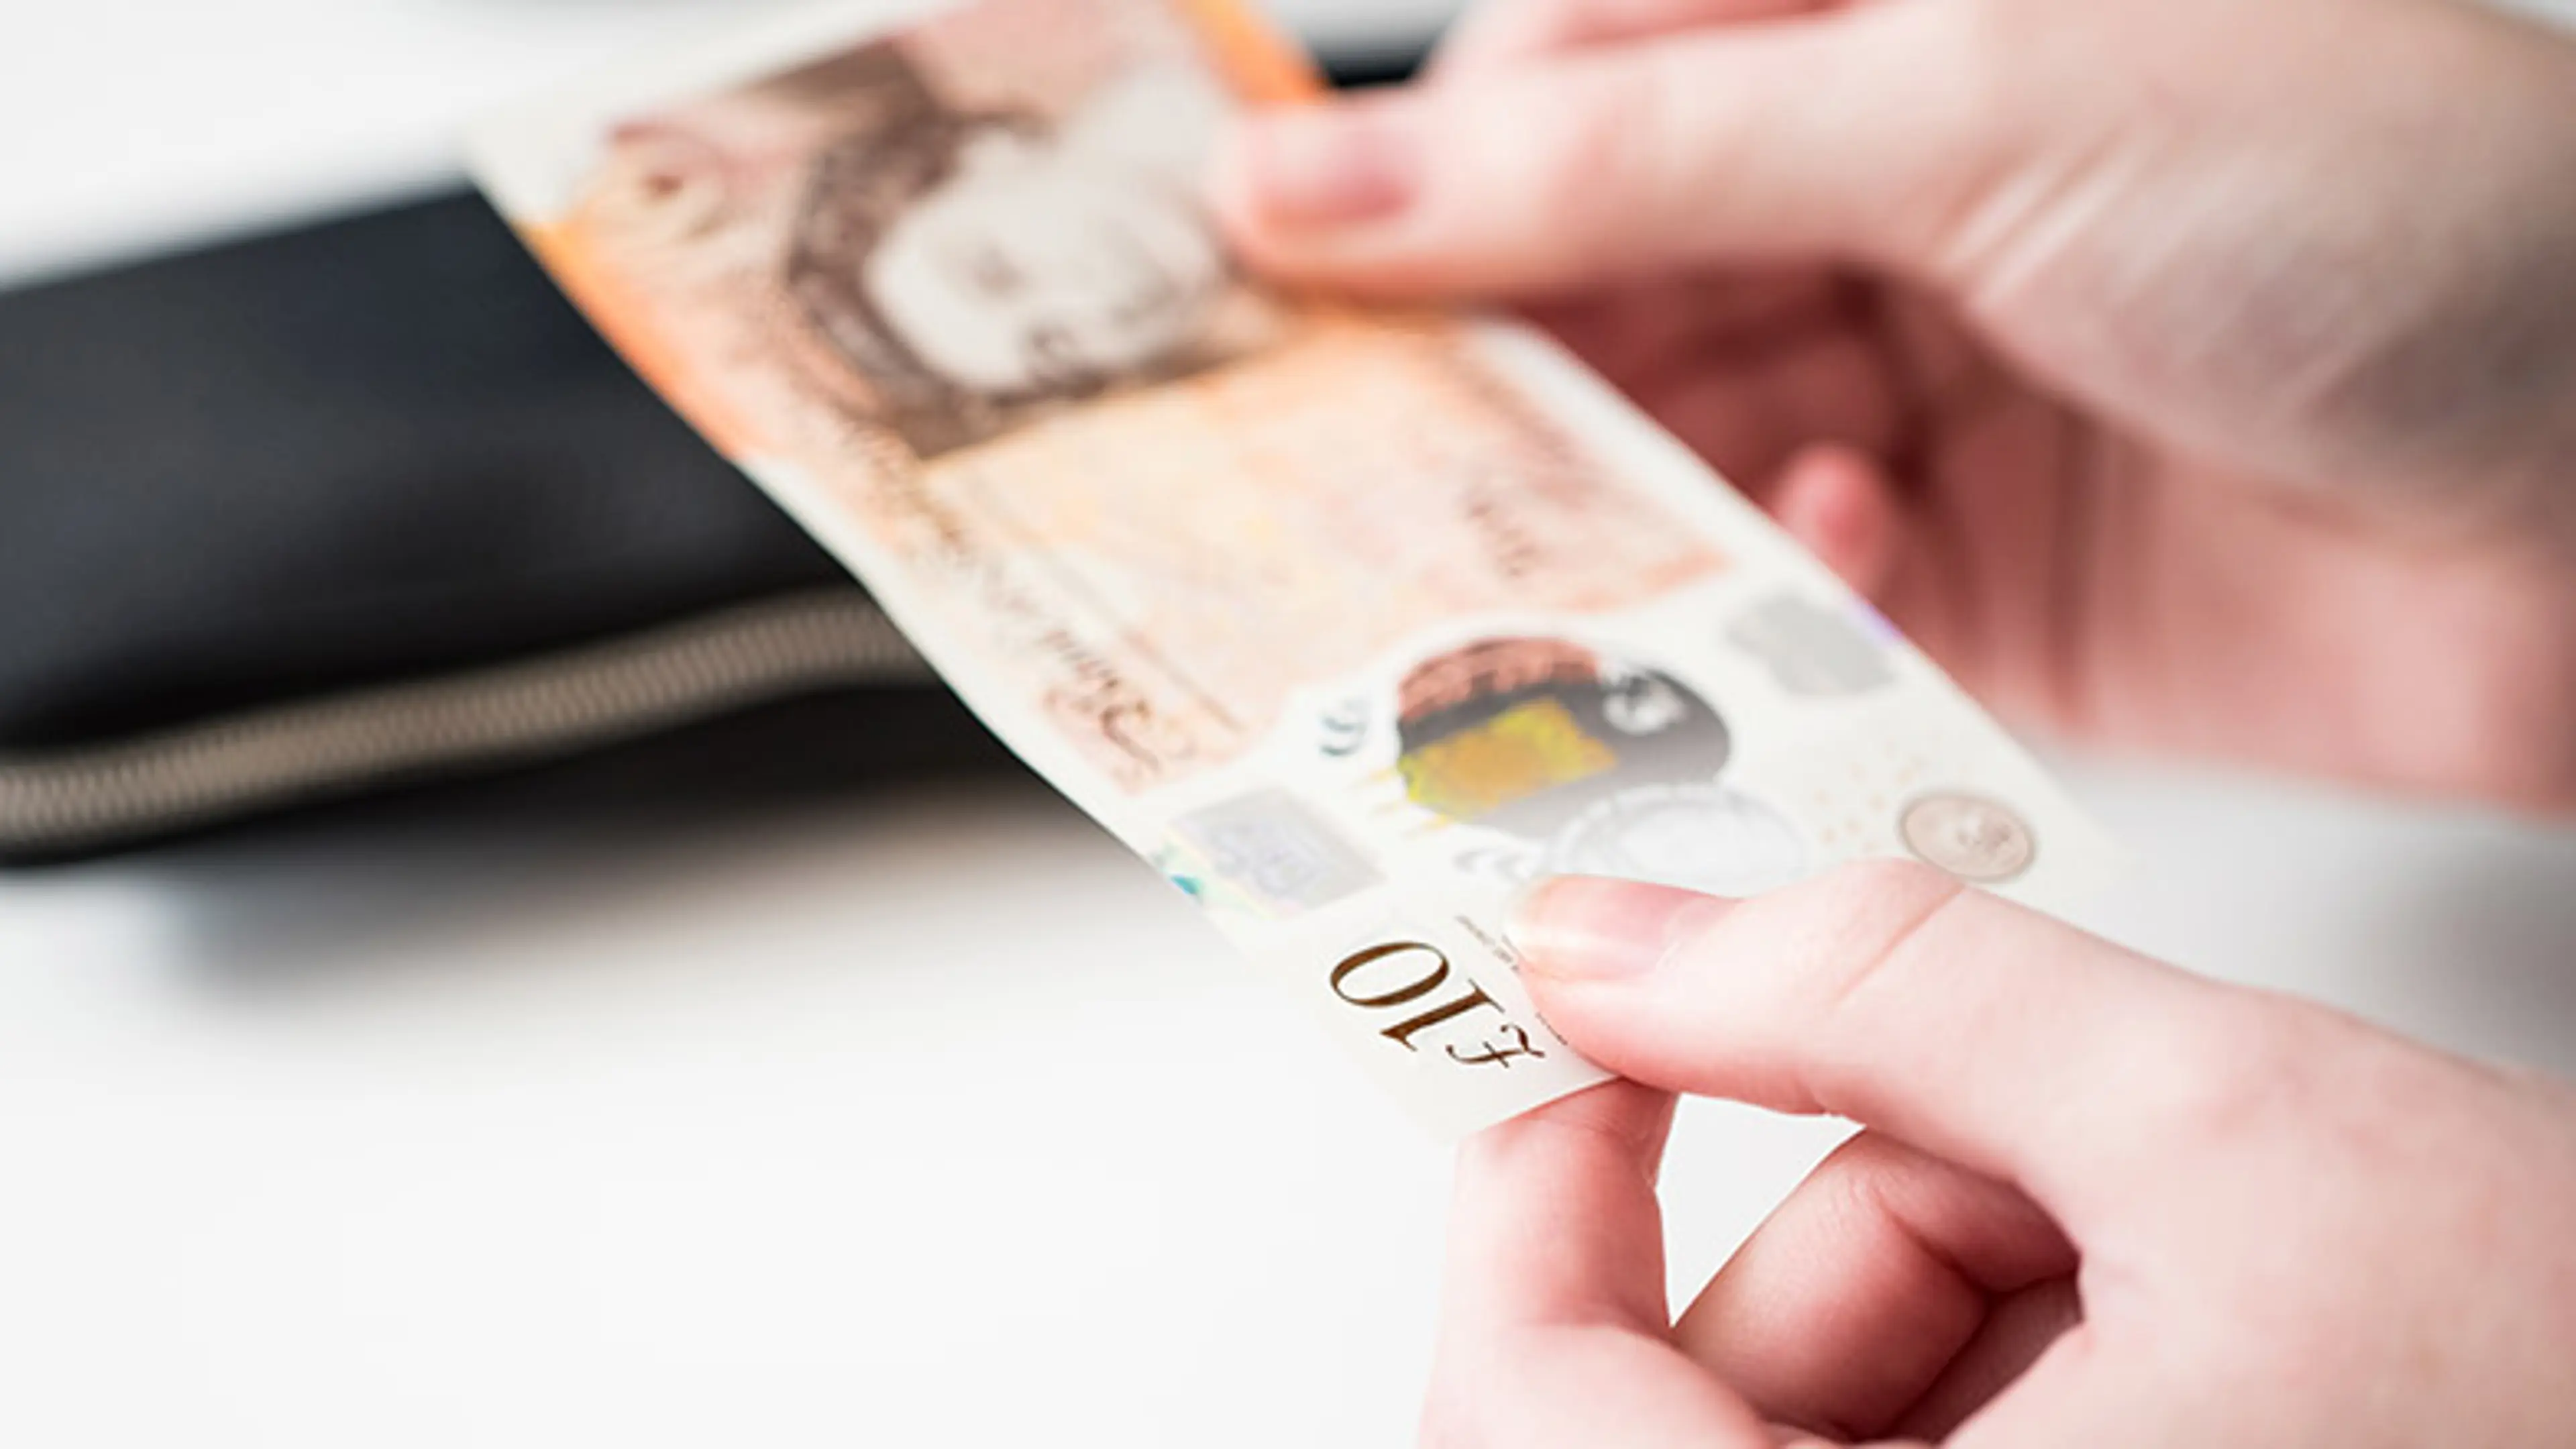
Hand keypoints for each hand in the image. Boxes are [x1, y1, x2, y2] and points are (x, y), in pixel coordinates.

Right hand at [1212, 0, 2575, 809]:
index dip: (1389, 187)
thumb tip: (1316, 184)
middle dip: (1478, 382)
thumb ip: (1626, 156)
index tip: (1245, 286)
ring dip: (1614, 514)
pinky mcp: (1953, 576)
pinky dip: (1771, 594)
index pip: (1549, 90)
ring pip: (1653, 459)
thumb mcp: (1976, 105)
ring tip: (1579, 551)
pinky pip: (1768, 600)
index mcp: (1868, 31)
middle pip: (1575, 293)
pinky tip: (1846, 553)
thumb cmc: (2395, 206)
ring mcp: (1909, 388)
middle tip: (1344, 472)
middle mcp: (1874, 201)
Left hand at [1424, 867, 2575, 1445]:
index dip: (1531, 1193)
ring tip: (2192, 1234)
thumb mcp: (2227, 1123)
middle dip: (1848, 1216)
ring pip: (1817, 1423)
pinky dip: (2020, 1346)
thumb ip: (1880, 991)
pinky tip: (2198, 1311)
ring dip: (1965, 1274)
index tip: (1609, 1036)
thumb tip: (1605, 937)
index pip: (1524, 1409)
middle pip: (1682, 1406)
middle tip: (2031, 1121)